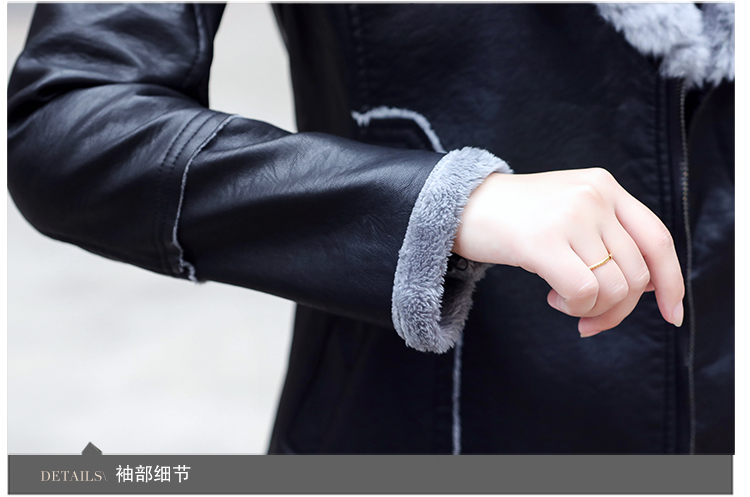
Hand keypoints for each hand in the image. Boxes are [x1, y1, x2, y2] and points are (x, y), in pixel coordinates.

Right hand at [452, 168, 683, 336]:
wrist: (462, 205)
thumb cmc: (516, 219)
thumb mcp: (570, 213)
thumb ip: (609, 237)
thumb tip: (650, 287)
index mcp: (604, 186)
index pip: (657, 238)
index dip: (671, 281)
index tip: (671, 313)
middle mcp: (594, 195)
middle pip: (636, 272)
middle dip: (618, 308)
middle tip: (587, 317)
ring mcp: (569, 215)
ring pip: (614, 287)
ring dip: (592, 309)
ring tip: (563, 299)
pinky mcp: (543, 240)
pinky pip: (584, 291)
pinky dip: (575, 306)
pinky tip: (554, 298)